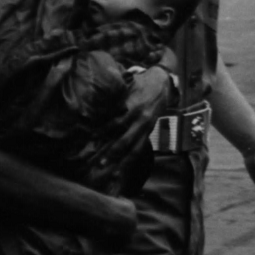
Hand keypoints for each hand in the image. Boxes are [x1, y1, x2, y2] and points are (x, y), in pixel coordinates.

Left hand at [91, 67, 170, 182]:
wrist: (162, 84)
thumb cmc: (140, 83)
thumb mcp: (127, 85)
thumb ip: (114, 95)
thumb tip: (92, 101)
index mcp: (134, 105)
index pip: (117, 121)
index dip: (105, 131)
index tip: (92, 140)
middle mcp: (141, 118)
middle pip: (125, 138)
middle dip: (113, 151)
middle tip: (100, 162)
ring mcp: (146, 127)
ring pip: (134, 147)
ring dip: (122, 160)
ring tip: (111, 171)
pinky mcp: (149, 131)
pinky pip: (141, 148)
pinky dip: (132, 159)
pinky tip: (123, 167)